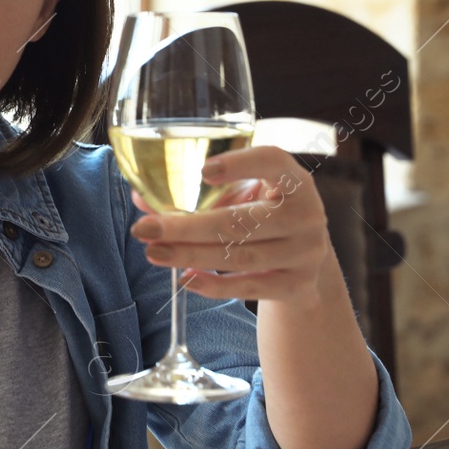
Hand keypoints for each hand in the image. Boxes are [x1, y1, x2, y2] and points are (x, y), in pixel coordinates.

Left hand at [127, 145, 333, 302]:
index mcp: (294, 181)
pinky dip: (214, 285)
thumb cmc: (265, 218)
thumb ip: (200, 194)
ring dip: (190, 256)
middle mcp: (306, 214)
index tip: (203, 170)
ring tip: (153, 252)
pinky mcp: (298, 286)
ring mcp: (305, 253)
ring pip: (240, 257)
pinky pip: (249, 287)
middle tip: (144, 228)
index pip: (273, 161)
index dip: (240, 164)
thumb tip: (141, 200)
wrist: (306, 264)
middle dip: (186, 227)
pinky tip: (186, 278)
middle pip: (241, 222)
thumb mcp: (246, 197)